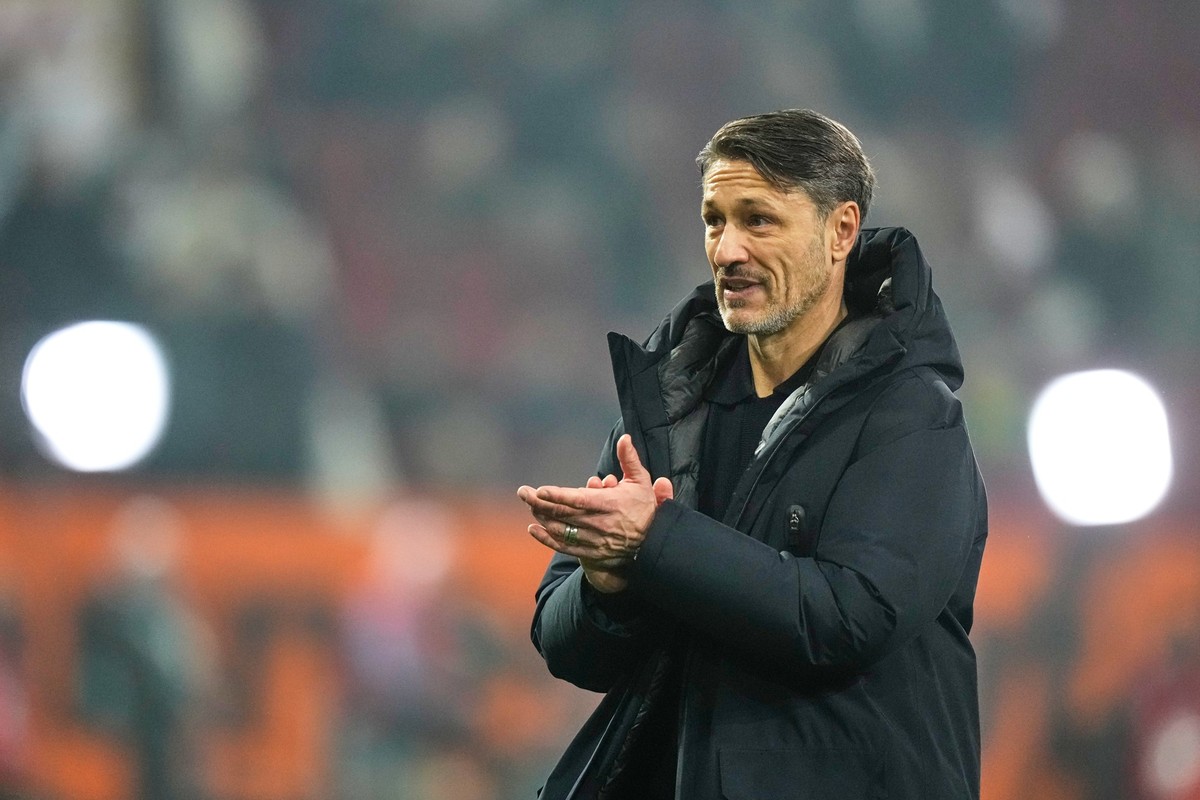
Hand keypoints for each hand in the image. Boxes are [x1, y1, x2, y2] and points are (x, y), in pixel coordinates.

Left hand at [518, 435, 673, 590]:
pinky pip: (565, 547)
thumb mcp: (641, 481)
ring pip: (562, 530)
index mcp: (612, 504)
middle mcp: (601, 524)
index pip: (580, 500)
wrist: (654, 542)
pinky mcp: (591, 553)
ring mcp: (595, 540)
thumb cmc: (645, 508)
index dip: (559, 496)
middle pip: (565, 514)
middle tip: (523, 492)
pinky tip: (533, 529)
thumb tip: (624, 438)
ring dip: (542, 518)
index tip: (540, 490)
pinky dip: (547, 539)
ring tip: (529, 505)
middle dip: (540, 503)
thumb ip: (630, 460)